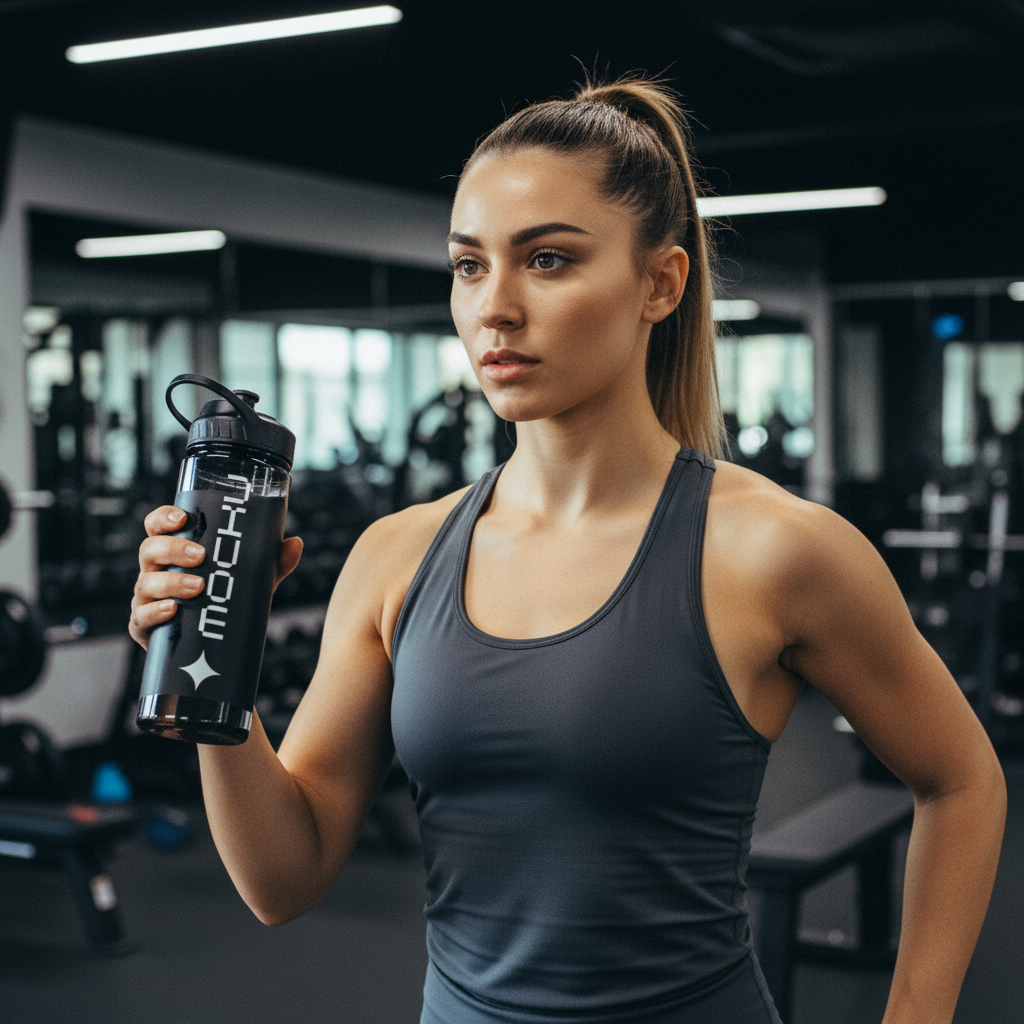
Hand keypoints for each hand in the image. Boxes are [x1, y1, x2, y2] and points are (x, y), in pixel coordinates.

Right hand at [129, 505, 302, 650]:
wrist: (209, 650)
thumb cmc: (224, 600)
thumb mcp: (250, 581)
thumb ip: (272, 563)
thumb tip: (295, 543)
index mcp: (173, 553)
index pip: (157, 527)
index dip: (163, 518)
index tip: (182, 517)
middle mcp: (155, 572)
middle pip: (149, 550)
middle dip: (173, 549)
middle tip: (200, 555)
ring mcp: (146, 599)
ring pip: (146, 583)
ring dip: (170, 582)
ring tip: (198, 587)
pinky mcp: (144, 628)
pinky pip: (141, 618)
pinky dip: (155, 612)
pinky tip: (172, 610)